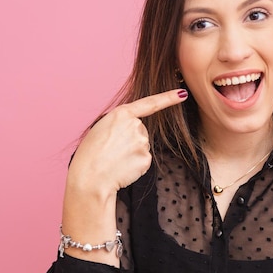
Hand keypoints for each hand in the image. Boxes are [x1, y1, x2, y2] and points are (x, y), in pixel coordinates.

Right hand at [67, 89, 187, 194]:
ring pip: (142, 146)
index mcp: (121, 114)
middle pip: (140, 130)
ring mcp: (142, 142)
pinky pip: (143, 160)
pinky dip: (135, 165)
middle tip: (112, 150)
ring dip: (131, 153)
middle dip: (130, 139)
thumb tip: (134, 130)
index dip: (168, 98)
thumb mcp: (101, 128)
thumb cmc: (90, 154)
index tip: (182, 94)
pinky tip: (122, 168)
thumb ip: (120, 124)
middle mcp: (135, 125)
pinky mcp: (146, 158)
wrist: (90, 178)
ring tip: (114, 160)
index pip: (150, 103)